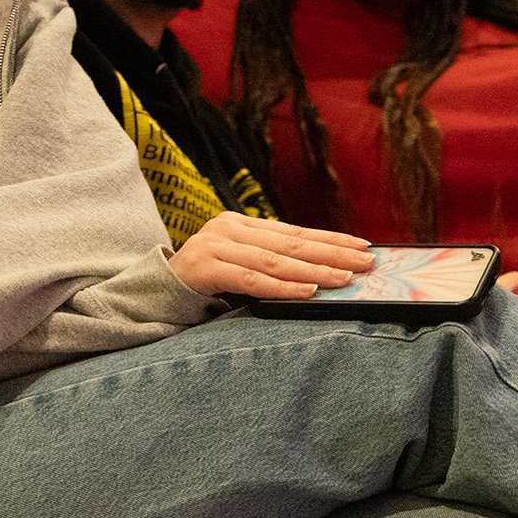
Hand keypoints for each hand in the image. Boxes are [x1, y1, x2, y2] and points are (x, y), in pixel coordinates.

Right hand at [168, 212, 375, 298]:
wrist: (151, 292)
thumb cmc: (202, 284)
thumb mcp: (237, 266)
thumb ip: (268, 264)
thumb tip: (322, 274)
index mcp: (241, 224)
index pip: (294, 231)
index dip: (330, 239)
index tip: (363, 246)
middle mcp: (229, 228)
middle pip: (291, 243)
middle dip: (332, 253)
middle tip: (366, 262)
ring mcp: (214, 245)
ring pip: (275, 261)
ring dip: (314, 271)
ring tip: (344, 279)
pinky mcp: (203, 268)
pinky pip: (250, 280)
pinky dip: (282, 287)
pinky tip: (307, 291)